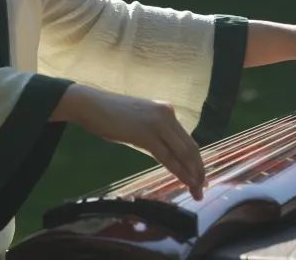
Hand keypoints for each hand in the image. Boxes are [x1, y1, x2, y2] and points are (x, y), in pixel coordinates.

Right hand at [52, 85, 205, 199]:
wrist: (91, 105)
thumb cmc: (111, 115)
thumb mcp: (140, 122)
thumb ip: (156, 134)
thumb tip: (167, 154)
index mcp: (167, 111)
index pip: (188, 140)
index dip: (197, 160)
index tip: (201, 177)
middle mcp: (167, 114)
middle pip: (190, 147)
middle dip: (199, 170)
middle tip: (203, 189)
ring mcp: (158, 123)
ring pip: (183, 153)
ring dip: (192, 174)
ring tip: (197, 191)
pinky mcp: (146, 134)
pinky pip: (167, 157)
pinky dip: (179, 171)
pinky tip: (185, 182)